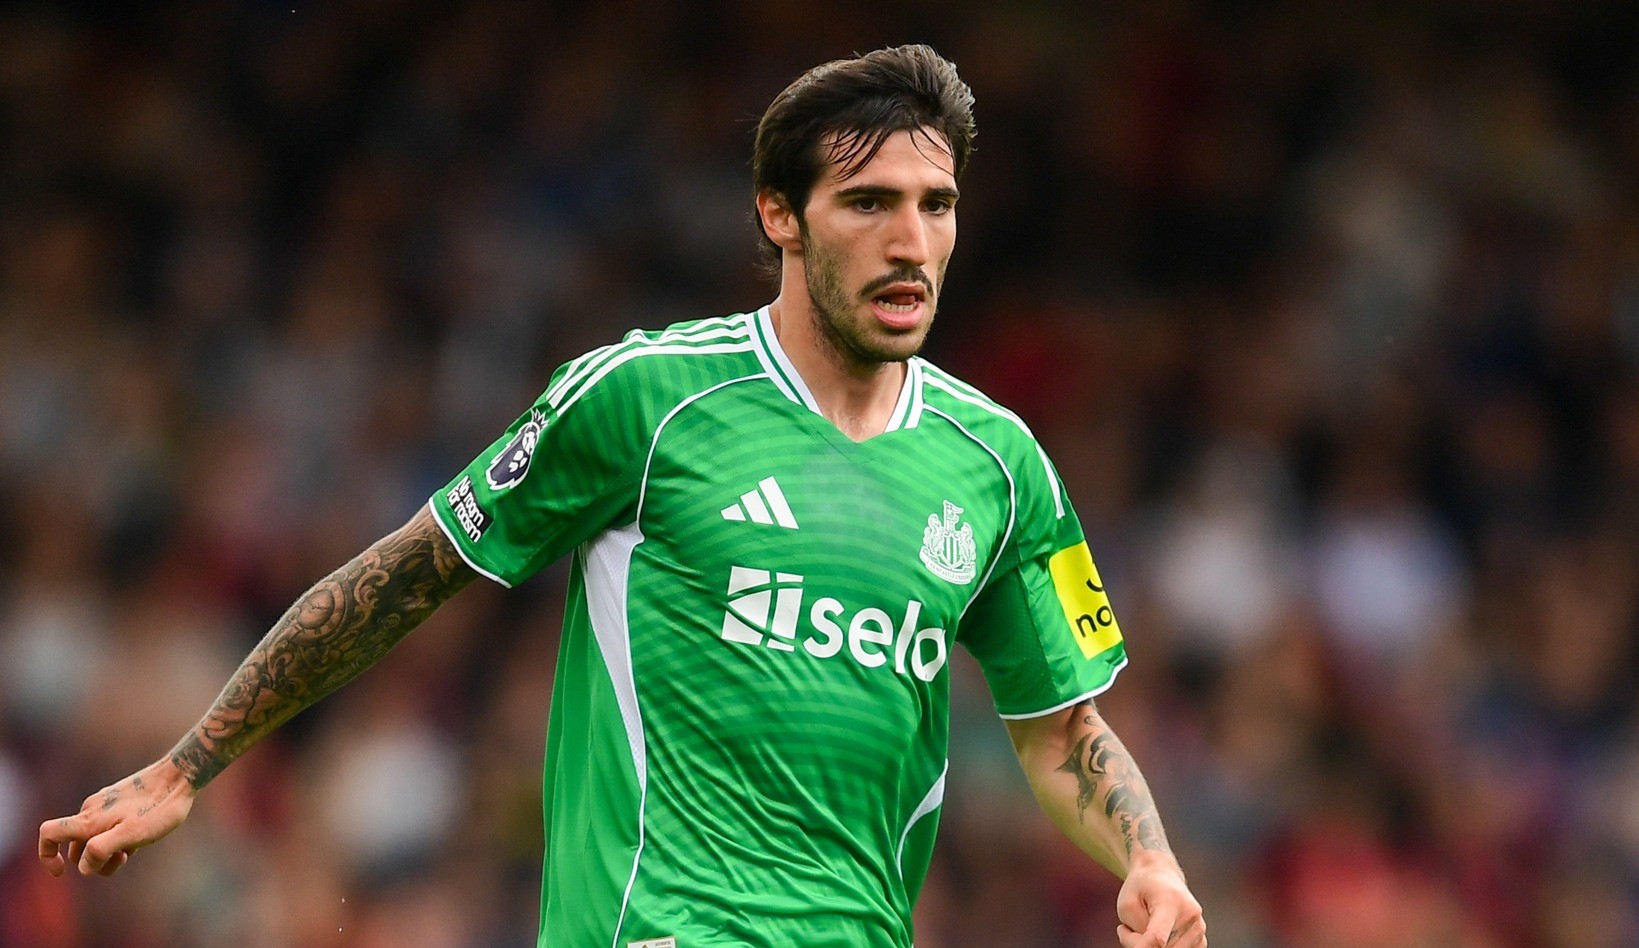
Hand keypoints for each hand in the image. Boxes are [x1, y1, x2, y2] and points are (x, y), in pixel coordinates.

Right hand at [38, 758, 196, 876]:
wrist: (180, 776)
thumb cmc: (158, 808)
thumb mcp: (130, 835)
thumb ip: (100, 850)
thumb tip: (83, 866)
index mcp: (88, 819)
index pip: (48, 834)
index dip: (46, 856)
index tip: (62, 872)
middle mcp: (91, 809)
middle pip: (76, 845)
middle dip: (93, 860)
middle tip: (124, 857)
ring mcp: (105, 803)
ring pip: (95, 837)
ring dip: (109, 850)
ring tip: (136, 846)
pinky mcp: (120, 800)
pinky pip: (110, 826)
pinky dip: (120, 838)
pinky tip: (143, 835)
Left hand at [1116, 851, 1205, 946]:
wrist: (1161, 874)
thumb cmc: (1141, 888)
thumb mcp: (1127, 904)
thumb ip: (1136, 931)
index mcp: (1170, 900)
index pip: (1157, 937)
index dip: (1141, 946)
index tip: (1131, 944)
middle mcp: (1190, 914)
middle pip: (1160, 947)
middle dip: (1139, 942)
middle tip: (1128, 928)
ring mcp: (1199, 927)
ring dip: (1151, 945)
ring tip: (1144, 926)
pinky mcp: (1201, 938)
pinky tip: (1160, 934)